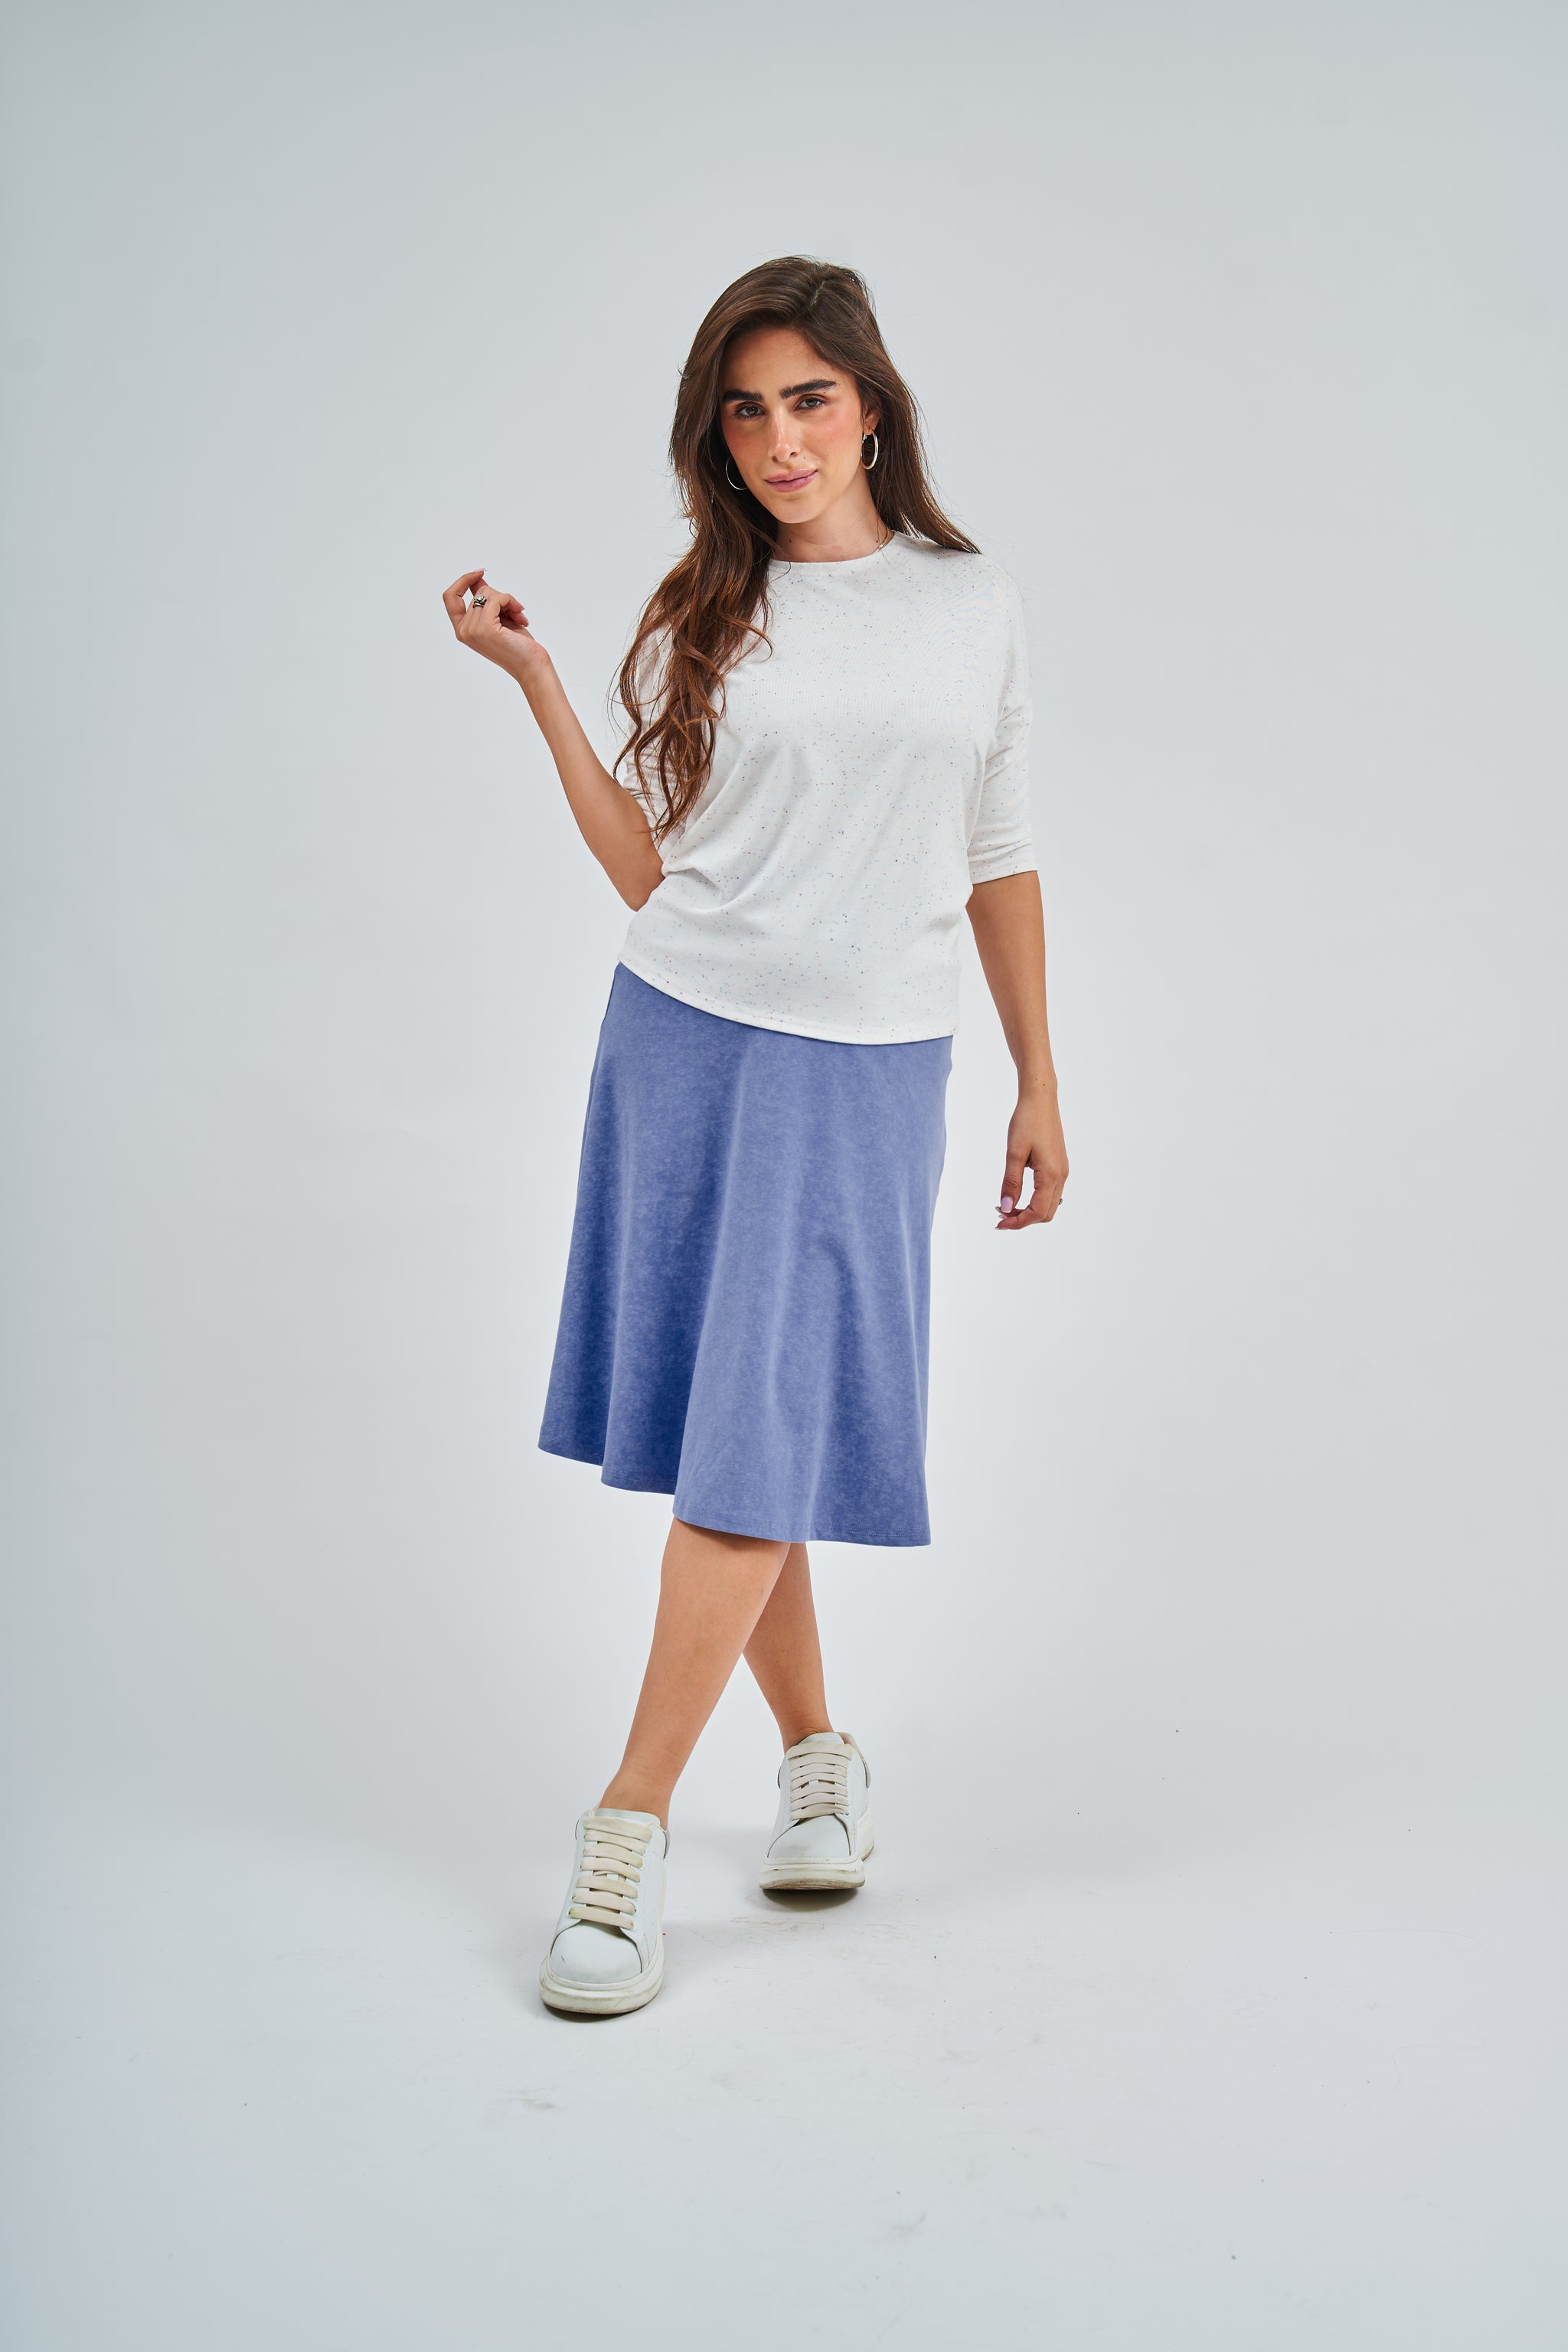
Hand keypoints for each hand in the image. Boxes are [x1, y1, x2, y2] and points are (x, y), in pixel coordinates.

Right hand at [441, 569, 551, 685]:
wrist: (532, 666)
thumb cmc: (518, 646)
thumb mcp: (498, 617)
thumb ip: (486, 601)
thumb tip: (478, 579)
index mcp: (462, 629)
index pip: (450, 597)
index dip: (463, 580)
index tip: (480, 572)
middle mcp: (463, 631)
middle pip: (478, 592)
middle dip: (501, 597)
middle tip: (516, 610)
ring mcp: (472, 630)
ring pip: (488, 593)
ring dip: (509, 601)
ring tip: (520, 617)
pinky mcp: (485, 628)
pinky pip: (496, 598)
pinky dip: (510, 602)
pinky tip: (521, 617)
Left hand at [995, 1081, 1067, 1228]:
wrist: (1041, 1099)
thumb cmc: (1026, 1121)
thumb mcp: (1014, 1153)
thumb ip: (1011, 1182)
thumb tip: (1007, 1208)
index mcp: (1051, 1175)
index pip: (1037, 1212)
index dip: (1017, 1222)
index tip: (998, 1222)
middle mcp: (1061, 1176)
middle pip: (1045, 1214)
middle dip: (1023, 1219)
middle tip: (1000, 1214)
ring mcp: (1062, 1171)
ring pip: (1049, 1205)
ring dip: (1029, 1210)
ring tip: (1006, 1204)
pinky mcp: (1059, 1165)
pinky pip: (1050, 1193)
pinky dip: (1035, 1200)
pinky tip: (1019, 1193)